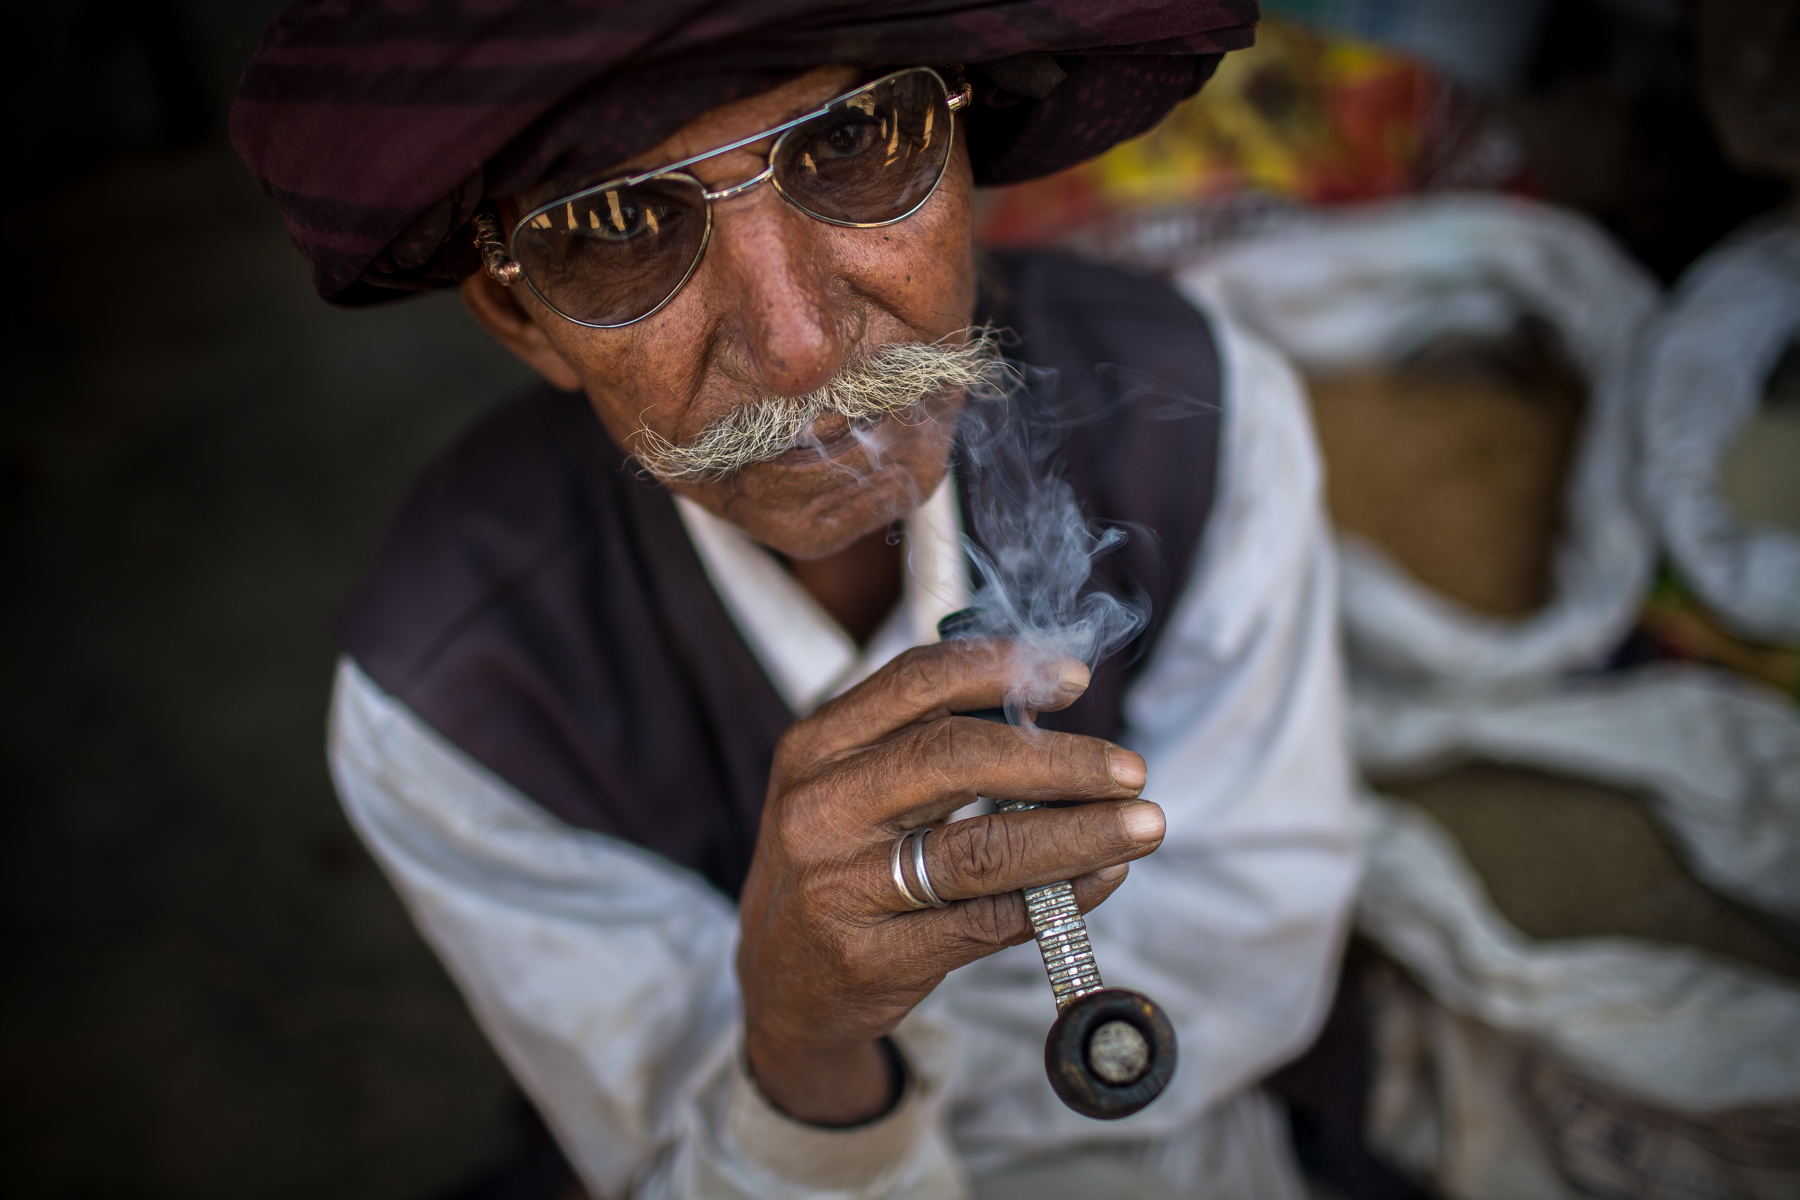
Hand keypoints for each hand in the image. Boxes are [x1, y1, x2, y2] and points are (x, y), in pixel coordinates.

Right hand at [735, 639, 1166, 1124]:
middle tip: (1129, 770)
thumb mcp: (848, 786)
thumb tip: (1046, 709)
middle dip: (1060, 761)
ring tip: (1142, 824)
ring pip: (982, 847)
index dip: (1004, 671)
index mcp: (816, 747)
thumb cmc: (838, 864)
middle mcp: (820, 809)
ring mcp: (842, 886)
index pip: (918, 684)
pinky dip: (1058, 896)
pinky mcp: (873, 955)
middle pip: (957, 758)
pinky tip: (1102, 879)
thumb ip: (926, 742)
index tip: (1074, 679)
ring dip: (1079, 832)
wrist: (780, 985)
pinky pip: (987, 919)